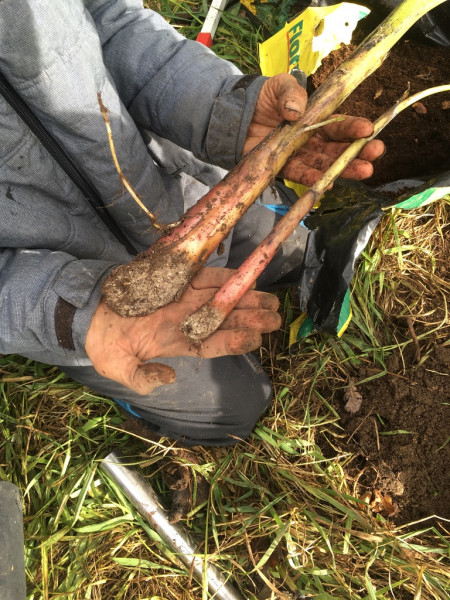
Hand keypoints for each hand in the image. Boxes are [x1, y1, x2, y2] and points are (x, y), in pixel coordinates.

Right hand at [85, 267, 280, 394]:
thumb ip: (141, 378)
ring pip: (219, 298)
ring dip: (245, 298)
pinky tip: (243, 279)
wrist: (88, 314)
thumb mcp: (118, 369)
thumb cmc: (105, 343)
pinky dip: (222, 278)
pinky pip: (202, 278)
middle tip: (275, 317)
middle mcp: (184, 321)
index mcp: (175, 343)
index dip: (234, 342)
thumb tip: (168, 378)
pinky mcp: (174, 280)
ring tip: (270, 301)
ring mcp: (181, 300)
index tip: (255, 340)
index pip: (211, 344)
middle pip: (223, 320)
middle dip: (249, 318)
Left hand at [244, 73, 384, 186]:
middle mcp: (312, 140)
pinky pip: (300, 175)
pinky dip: (313, 179)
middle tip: (376, 153)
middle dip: (359, 151)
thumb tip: (295, 110)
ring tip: (364, 171)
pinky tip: (329, 183)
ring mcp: (299, 155)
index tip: (368, 129)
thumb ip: (290, 92)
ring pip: (325, 165)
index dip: (354, 127)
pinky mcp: (283, 167)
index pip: (340, 125)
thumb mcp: (278, 86)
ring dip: (344, 169)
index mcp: (318, 119)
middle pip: (338, 148)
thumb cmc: (262, 100)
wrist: (236, 116)